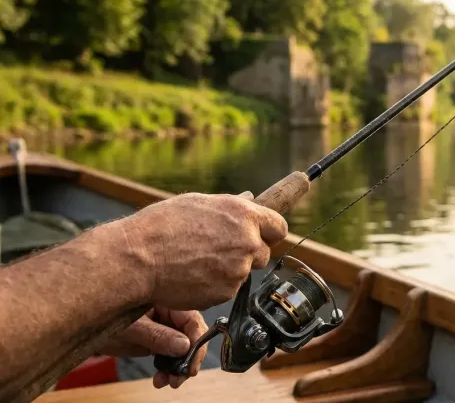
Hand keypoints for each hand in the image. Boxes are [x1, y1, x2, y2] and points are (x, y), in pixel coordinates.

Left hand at [100, 307, 207, 388]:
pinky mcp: (157, 338)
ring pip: (183, 347)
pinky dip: (168, 368)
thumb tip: (184, 345)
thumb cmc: (99, 318)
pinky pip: (170, 354)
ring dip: (179, 366)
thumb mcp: (130, 329)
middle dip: (189, 357)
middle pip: (191, 333)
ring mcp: (163, 325)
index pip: (192, 319)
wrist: (80, 328)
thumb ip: (158, 336)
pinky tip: (161, 378)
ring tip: (170, 381)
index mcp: (165, 299)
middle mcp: (168, 312)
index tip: (192, 362)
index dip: (196, 341)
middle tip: (182, 376)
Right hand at [119, 191, 287, 310]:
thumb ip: (231, 205)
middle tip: (219, 251)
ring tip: (198, 262)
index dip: (269, 232)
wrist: (139, 258)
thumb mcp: (198, 203)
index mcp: (244, 215)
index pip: (279, 226)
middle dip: (249, 253)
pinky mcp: (227, 292)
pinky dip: (215, 285)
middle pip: (265, 252)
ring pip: (245, 272)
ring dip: (229, 270)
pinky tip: (193, 275)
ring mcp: (239, 269)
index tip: (262, 236)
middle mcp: (247, 241)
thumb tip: (251, 200)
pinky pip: (228, 289)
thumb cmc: (162, 226)